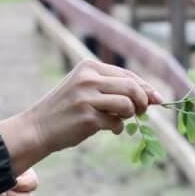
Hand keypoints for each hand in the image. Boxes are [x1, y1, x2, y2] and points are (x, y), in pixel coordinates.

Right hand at [0, 60, 163, 175]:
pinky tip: (108, 128)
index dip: (145, 87)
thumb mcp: (86, 89)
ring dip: (129, 115)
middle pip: (131, 87)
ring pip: (127, 104)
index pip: (127, 74)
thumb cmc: (66, 109)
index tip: (157, 99)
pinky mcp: (87, 118)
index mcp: (88, 67)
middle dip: (142, 101)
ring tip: (119, 120)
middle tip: (142, 112)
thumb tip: (152, 96)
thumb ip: (113, 88)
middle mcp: (88, 78)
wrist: (37, 128)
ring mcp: (87, 98)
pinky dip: (117, 128)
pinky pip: (116, 123)